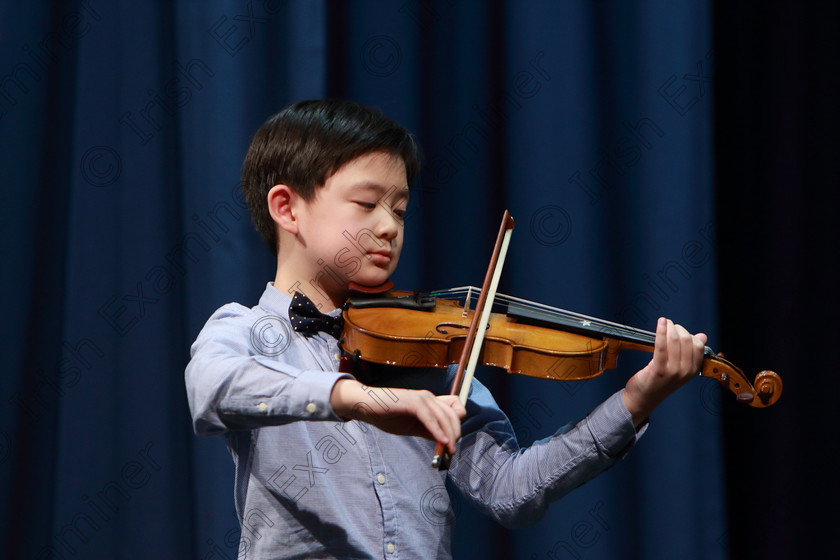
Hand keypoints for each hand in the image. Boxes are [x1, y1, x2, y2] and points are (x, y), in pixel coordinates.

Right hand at [330, 379, 466, 454]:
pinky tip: (441, 441)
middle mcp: (429, 397)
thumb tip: (445, 442)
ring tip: (448, 450)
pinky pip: (430, 418)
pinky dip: (437, 430)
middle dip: (456, 433)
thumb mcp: (413, 427)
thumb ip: (429, 431)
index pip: (455, 408)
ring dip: (450, 435)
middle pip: (454, 414)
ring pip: (445, 416)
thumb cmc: (387, 415)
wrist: (366, 405)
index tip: (452, 440)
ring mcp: (422, 398)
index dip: (457, 423)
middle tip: (451, 450)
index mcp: (430, 401)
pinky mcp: (413, 402)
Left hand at [622, 317, 707, 425]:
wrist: (643, 399)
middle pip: (687, 340)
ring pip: (675, 340)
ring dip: (669, 327)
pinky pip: (661, 346)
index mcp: (692, 370)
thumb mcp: (678, 369)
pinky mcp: (659, 370)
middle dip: (678, 328)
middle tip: (669, 326)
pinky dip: (661, 332)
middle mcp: (685, 372)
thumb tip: (702, 336)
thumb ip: (690, 353)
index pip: (698, 345)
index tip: (678, 331)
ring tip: (664, 323)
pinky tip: (661, 323)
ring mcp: (673, 372)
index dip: (688, 334)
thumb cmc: (658, 382)